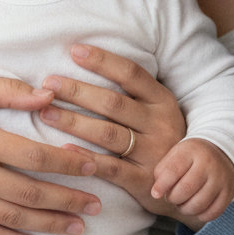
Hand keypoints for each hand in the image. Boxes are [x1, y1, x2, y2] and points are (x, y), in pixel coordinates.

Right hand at [0, 77, 103, 234]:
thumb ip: (11, 91)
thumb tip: (50, 96)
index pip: (34, 156)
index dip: (68, 163)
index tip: (92, 165)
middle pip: (30, 193)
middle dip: (68, 200)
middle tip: (97, 204)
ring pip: (13, 218)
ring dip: (50, 225)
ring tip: (80, 227)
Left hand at [35, 44, 203, 229]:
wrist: (187, 183)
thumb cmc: (159, 137)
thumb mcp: (155, 110)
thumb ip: (131, 91)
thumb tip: (87, 60)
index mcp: (162, 100)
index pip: (131, 73)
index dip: (102, 61)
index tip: (74, 51)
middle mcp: (159, 123)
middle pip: (113, 102)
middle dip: (78, 91)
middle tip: (48, 84)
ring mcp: (153, 153)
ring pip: (108, 134)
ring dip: (74, 122)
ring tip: (45, 113)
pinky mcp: (144, 180)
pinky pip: (112, 169)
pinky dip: (87, 158)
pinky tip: (64, 151)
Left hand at [151, 138, 233, 222]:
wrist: (223, 152)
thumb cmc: (192, 156)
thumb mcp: (176, 154)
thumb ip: (163, 170)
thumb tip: (157, 192)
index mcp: (191, 151)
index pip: (173, 170)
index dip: (162, 185)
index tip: (155, 194)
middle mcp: (208, 164)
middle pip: (186, 189)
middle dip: (173, 198)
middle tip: (171, 197)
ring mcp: (220, 179)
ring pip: (199, 204)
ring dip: (185, 209)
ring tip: (182, 204)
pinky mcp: (229, 192)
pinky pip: (213, 213)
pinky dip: (200, 215)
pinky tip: (195, 208)